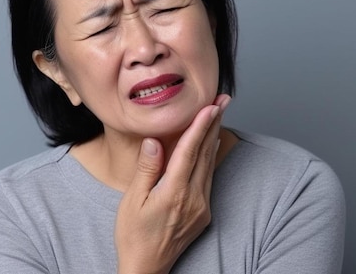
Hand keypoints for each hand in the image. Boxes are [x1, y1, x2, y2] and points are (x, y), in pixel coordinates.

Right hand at [114, 94, 231, 273]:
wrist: (147, 268)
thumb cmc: (133, 235)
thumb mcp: (132, 201)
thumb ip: (146, 170)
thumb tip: (155, 142)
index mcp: (173, 193)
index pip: (190, 152)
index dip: (201, 126)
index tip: (210, 106)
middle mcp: (193, 198)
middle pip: (206, 153)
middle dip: (215, 123)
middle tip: (223, 99)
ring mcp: (201, 206)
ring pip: (210, 164)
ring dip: (215, 136)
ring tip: (220, 113)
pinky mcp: (204, 212)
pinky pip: (209, 177)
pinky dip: (210, 156)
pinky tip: (211, 144)